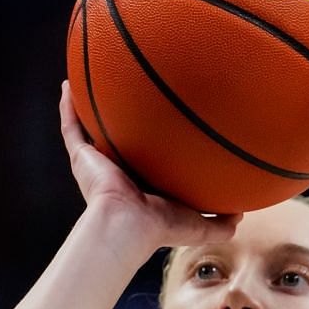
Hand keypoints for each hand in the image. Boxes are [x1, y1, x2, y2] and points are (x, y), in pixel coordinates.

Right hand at [58, 81, 240, 246]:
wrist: (128, 226)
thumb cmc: (160, 228)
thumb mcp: (199, 225)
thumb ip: (220, 222)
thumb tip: (241, 213)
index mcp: (141, 185)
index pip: (148, 160)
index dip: (153, 144)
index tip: (164, 122)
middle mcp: (118, 171)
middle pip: (118, 140)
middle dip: (121, 122)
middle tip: (130, 95)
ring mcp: (97, 163)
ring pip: (90, 130)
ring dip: (88, 108)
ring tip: (90, 80)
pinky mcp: (82, 158)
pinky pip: (71, 127)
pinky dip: (67, 107)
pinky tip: (67, 85)